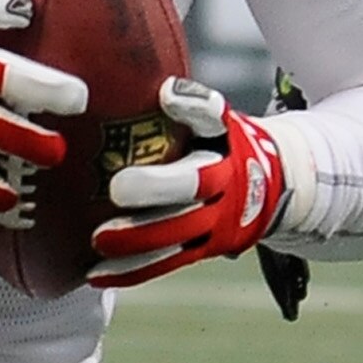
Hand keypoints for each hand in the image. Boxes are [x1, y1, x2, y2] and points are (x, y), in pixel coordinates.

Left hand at [92, 77, 289, 284]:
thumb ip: (191, 104)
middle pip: (194, 187)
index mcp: (223, 141)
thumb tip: (162, 89)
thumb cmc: (218, 143)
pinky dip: (133, 270)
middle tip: (117, 188)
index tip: (167, 95)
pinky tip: (96, 273)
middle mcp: (225, 182)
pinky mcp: (203, 249)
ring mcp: (215, 222)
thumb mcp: (213, 118)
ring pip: (179, 234)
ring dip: (138, 240)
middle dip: (156, 190)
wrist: (266, 184)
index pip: (213, 119)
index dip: (193, 106)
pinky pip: (168, 262)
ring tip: (99, 241)